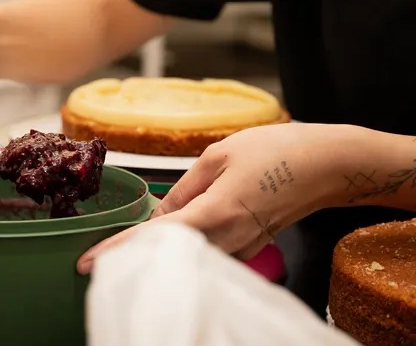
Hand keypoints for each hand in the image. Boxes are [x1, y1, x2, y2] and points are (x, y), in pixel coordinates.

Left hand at [78, 123, 358, 273]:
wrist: (329, 165)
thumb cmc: (276, 151)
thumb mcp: (220, 156)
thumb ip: (185, 188)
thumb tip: (158, 214)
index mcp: (216, 213)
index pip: (155, 238)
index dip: (118, 250)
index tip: (86, 263)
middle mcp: (229, 240)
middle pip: (170, 257)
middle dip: (134, 256)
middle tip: (99, 256)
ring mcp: (243, 248)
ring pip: (190, 258)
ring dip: (159, 253)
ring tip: (129, 245)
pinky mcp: (252, 247)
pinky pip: (211, 252)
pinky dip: (186, 248)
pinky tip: (174, 235)